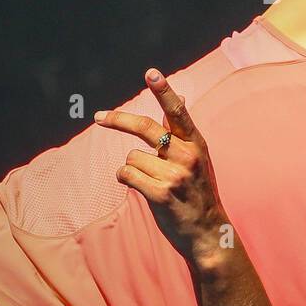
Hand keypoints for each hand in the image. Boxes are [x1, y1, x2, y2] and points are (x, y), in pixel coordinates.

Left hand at [94, 68, 230, 266]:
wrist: (208, 232)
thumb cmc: (199, 192)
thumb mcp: (198, 157)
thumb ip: (182, 130)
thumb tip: (180, 96)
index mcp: (196, 143)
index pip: (178, 111)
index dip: (164, 91)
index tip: (151, 73)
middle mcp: (187, 156)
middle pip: (145, 127)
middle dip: (118, 120)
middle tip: (98, 116)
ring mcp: (174, 176)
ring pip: (132, 157)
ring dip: (133, 167)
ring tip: (151, 182)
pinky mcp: (160, 195)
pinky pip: (127, 175)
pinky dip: (126, 178)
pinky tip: (139, 187)